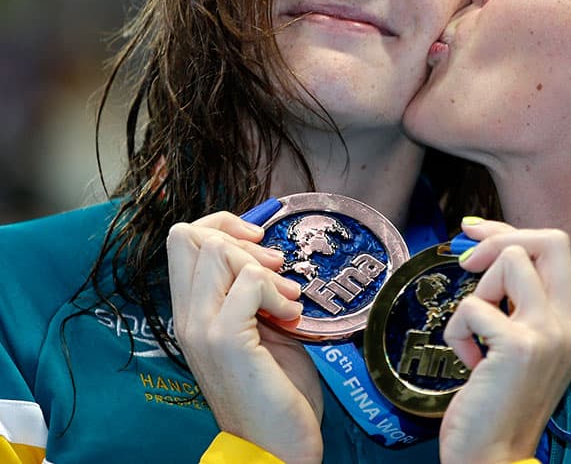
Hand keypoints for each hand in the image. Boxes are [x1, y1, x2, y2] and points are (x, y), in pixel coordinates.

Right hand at [167, 211, 322, 463]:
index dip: (221, 226)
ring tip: (287, 299)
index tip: (257, 244)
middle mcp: (188, 317)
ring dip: (264, 267)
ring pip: (217, 253)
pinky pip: (249, 283)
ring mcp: (203, 328)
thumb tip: (267, 253)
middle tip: (276, 270)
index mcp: (192, 311)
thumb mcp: (260, 326)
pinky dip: (277, 291)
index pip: (182, 238)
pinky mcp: (226, 340)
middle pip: (190, 236)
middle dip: (241, 240)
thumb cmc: (274, 388)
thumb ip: (251, 291)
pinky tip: (291, 317)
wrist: (276, 445)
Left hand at [439, 219, 570, 463]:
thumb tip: (480, 245)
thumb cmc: (499, 403)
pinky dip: (457, 331)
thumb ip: (514, 301)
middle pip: (551, 239)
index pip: (553, 248)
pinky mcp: (522, 345)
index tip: (474, 233)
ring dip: (477, 290)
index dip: (509, 232)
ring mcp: (552, 332)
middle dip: (499, 238)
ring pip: (511, 259)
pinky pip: (472, 306)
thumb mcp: (519, 343)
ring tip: (474, 332)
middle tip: (467, 263)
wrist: (496, 458)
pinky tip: (469, 362)